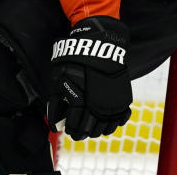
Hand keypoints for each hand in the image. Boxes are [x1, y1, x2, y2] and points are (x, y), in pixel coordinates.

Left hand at [48, 15, 131, 140]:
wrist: (101, 44)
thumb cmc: (76, 59)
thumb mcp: (60, 76)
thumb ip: (57, 100)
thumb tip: (53, 120)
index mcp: (81, 100)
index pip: (75, 124)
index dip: (71, 129)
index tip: (68, 130)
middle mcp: (98, 105)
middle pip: (90, 129)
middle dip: (82, 133)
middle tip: (78, 133)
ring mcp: (112, 102)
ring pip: (105, 128)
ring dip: (97, 131)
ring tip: (91, 129)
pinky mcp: (123, 98)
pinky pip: (120, 119)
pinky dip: (113, 124)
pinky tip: (107, 124)